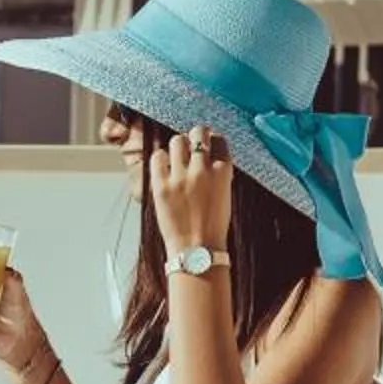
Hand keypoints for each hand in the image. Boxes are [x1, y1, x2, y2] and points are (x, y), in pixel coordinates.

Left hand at [148, 130, 234, 256]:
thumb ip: (217, 172)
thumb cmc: (212, 226)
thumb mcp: (224, 194)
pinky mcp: (161, 186)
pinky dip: (160, 159)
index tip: (208, 145)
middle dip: (195, 136)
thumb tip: (206, 153)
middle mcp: (203, 170)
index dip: (212, 140)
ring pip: (177, 141)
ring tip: (177, 158)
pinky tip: (164, 168)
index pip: (219, 139)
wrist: (197, 250)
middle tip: (191, 146)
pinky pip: (157, 157)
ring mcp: (181, 177)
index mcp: (223, 172)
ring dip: (178, 145)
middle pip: (198, 132)